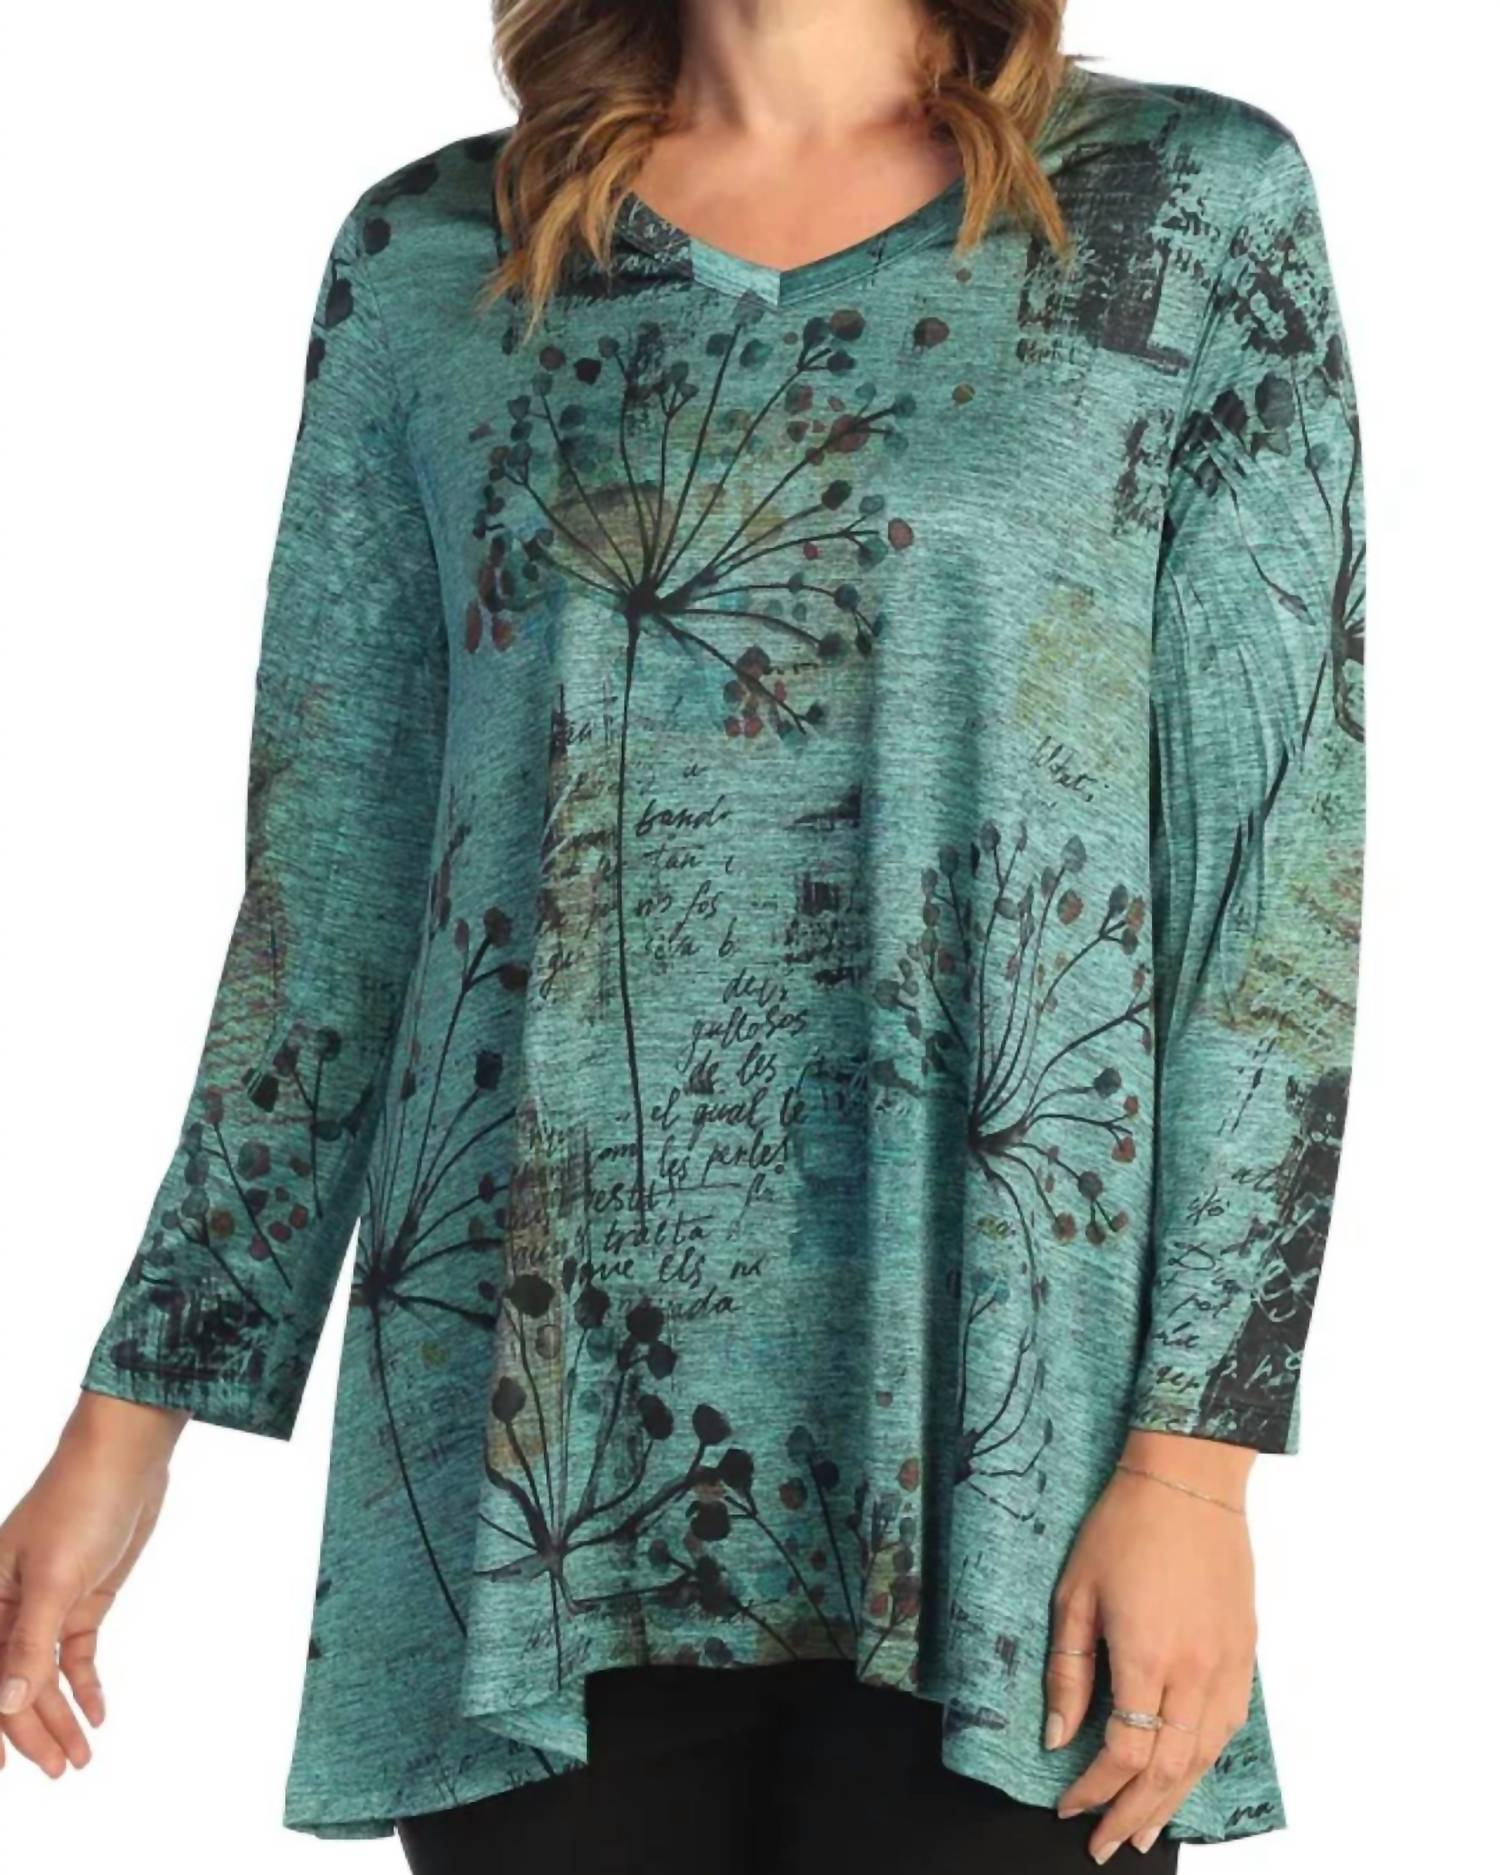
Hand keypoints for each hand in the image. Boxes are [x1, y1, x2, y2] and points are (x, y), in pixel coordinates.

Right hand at [0, 1391, 186, 1776]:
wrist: (126, 1456)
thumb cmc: (80, 1503)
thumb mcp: (55, 1576)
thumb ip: (29, 1643)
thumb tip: (4, 1703)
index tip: (3, 1770)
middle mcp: (9, 1607)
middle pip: (14, 1683)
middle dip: (33, 1730)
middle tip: (64, 1770)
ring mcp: (47, 1604)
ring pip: (45, 1675)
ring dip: (61, 1716)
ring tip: (82, 1758)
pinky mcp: (82, 1598)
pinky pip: (75, 1654)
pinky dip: (85, 1684)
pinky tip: (97, 1714)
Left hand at [1045, 1430, 1257, 1862]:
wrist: (1189, 1481)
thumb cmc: (1124, 1527)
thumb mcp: (1075, 1592)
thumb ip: (1069, 1668)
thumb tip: (1059, 1734)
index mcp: (1147, 1656)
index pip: (1124, 1752)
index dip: (1095, 1788)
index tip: (1069, 1805)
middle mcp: (1195, 1670)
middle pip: (1168, 1767)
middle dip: (1134, 1812)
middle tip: (1107, 1844)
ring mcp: (1228, 1663)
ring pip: (1204, 1755)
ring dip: (1175, 1799)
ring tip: (1148, 1829)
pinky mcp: (1245, 1650)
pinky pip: (1229, 1725)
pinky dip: (1205, 1760)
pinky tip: (1188, 1773)